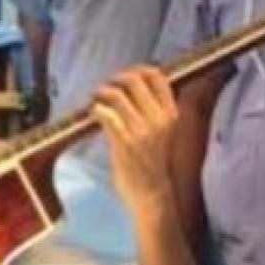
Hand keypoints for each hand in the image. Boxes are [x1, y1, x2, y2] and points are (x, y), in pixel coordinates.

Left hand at [91, 66, 177, 214]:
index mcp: (171, 114)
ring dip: (101, 92)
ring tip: (96, 98)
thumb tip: (133, 85)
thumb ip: (154, 109)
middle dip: (115, 79)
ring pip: (116, 94)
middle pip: (134, 80)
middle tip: (105, 87)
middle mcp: (158, 119)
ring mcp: (140, 130)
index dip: (138, 70)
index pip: (157, 77)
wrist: (151, 194)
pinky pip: (104, 113)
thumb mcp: (164, 132)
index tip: (125, 77)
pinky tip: (93, 113)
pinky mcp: (122, 141)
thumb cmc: (153, 163)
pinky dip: (96, 108)